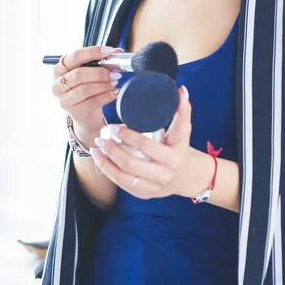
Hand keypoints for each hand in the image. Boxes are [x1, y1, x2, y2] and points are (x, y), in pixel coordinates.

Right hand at [51, 45, 124, 139]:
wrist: (88, 113)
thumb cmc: (88, 88)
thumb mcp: (92, 72)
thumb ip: (102, 60)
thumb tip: (117, 52)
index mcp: (60, 69)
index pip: (75, 56)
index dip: (93, 52)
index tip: (109, 52)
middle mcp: (57, 84)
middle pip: (79, 74)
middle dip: (100, 73)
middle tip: (116, 73)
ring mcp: (63, 99)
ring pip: (85, 89)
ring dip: (104, 85)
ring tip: (115, 83)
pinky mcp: (73, 112)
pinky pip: (92, 102)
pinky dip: (106, 96)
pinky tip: (115, 93)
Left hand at [90, 85, 195, 199]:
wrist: (187, 176)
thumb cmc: (182, 148)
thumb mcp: (184, 131)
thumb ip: (183, 110)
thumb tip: (181, 89)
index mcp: (172, 157)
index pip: (147, 146)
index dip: (128, 136)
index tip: (115, 127)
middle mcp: (163, 174)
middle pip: (131, 163)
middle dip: (112, 149)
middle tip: (102, 136)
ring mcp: (153, 187)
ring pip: (124, 177)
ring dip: (106, 162)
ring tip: (96, 148)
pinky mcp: (144, 194)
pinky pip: (123, 185)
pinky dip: (109, 173)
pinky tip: (100, 161)